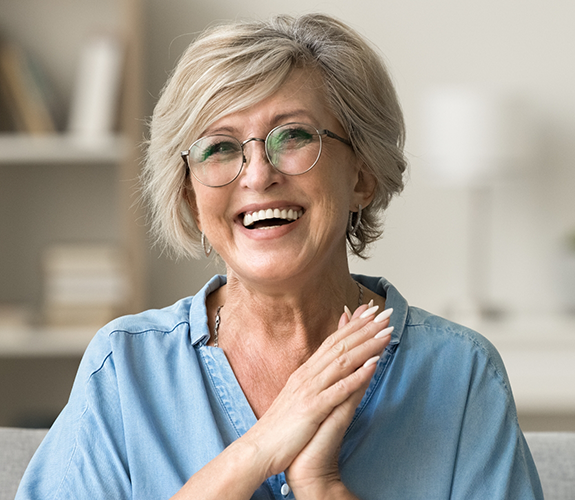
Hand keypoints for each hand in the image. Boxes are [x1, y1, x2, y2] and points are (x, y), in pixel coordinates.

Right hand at [242, 304, 392, 484]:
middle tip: (386, 312)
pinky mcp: (312, 408)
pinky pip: (339, 389)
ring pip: (343, 361)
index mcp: (305, 373)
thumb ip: (314, 380)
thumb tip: (327, 367)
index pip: (332, 341)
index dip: (353, 325)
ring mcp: (309, 390)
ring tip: (386, 332)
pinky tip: (374, 364)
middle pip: (340, 345)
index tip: (372, 311)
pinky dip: (358, 375)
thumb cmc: (281, 428)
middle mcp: (307, 376)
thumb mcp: (298, 398)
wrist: (259, 450)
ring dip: (366, 345)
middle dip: (365, 328)